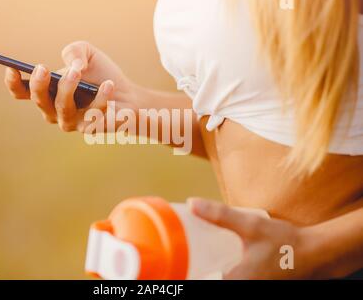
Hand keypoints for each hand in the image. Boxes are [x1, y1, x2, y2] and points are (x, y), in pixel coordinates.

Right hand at [4, 41, 144, 131]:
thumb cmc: (102, 74)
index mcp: (47, 91)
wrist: (129, 95)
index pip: (21, 91)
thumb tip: (73, 65)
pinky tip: (108, 85)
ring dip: (67, 88)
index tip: (12, 69)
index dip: (13, 83)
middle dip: (39, 84)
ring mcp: (70, 121)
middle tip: (43, 68)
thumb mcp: (87, 53)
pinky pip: (91, 114)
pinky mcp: (90, 128)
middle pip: (38, 100)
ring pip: (62, 108)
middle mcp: (53, 109)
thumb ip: (74, 50)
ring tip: (77, 71)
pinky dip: (100, 97)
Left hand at [188, 198, 316, 278]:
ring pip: (219, 280)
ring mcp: (250, 287)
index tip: (174, 267)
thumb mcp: (250, 225)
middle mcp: (242, 287)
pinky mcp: (255, 284)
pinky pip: (232, 279)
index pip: (201, 281)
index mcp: (236, 281)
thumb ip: (220, 215)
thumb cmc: (285, 243)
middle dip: (196, 271)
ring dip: (208, 271)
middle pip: (209, 279)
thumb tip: (192, 204)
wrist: (317, 254)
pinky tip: (216, 262)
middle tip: (182, 258)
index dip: (186, 276)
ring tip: (196, 258)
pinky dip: (220, 272)